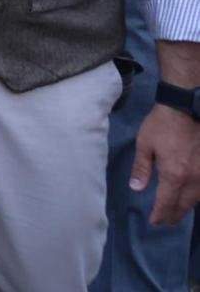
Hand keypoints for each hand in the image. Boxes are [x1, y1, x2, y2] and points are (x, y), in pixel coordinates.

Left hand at [134, 106, 199, 225]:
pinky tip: (190, 198)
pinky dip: (196, 198)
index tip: (154, 222)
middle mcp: (192, 180)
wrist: (186, 108)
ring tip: (176, 212)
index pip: (167, 204)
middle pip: (184, 206)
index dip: (160, 215)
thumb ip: (141, 168)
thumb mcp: (144, 144)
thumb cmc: (162, 125)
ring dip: (185, 209)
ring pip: (196, 201)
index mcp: (174, 175)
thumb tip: (136, 188)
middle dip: (173, 216)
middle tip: (164, 221)